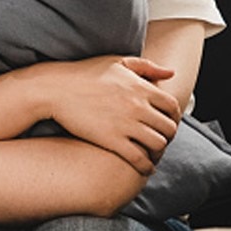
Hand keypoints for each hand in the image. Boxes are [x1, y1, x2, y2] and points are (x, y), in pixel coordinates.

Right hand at [44, 55, 180, 174]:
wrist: (55, 89)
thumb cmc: (84, 73)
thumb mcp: (117, 62)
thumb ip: (146, 67)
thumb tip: (171, 73)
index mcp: (140, 87)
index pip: (172, 106)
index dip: (174, 117)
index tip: (168, 122)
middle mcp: (137, 105)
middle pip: (168, 127)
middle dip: (168, 136)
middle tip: (161, 139)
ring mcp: (125, 124)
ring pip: (158, 144)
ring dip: (158, 151)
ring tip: (152, 153)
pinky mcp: (112, 140)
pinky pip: (139, 158)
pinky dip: (146, 166)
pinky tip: (145, 167)